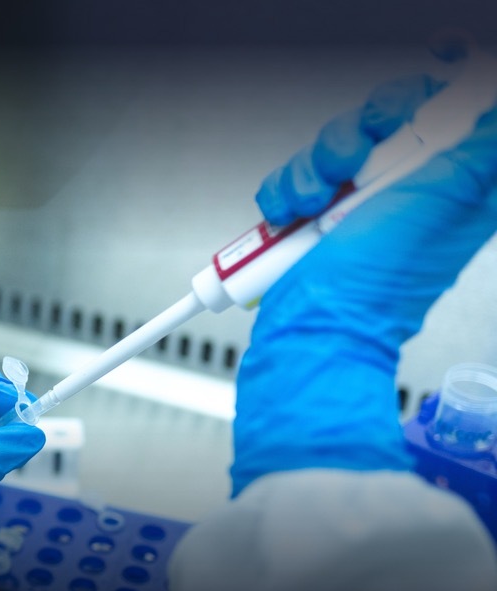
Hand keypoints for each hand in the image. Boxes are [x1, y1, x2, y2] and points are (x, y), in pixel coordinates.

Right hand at [232, 64, 496, 494]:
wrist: (312, 328)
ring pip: (336, 142)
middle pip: (389, 115)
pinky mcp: (320, 213)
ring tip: (311, 206)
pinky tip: (290, 216)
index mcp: (462, 181)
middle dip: (356, 134)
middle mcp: (414, 186)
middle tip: (351, 165)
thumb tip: (489, 108)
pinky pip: (299, 174)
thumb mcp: (444, 202)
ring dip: (312, 170)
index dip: (435, 91)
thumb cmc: (376, 287)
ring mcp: (363, 200)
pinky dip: (286, 191)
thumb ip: (479, 152)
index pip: (458, 108)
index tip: (415, 95)